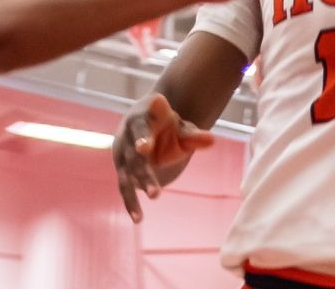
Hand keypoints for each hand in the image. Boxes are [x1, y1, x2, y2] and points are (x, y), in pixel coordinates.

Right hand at [114, 93, 216, 222]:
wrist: (147, 122)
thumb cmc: (167, 123)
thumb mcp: (181, 127)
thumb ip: (194, 135)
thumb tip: (211, 140)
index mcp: (142, 115)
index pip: (142, 124)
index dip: (143, 133)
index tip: (146, 142)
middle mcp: (128, 133)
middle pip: (135, 155)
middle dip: (144, 172)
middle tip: (156, 192)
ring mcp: (122, 152)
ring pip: (128, 172)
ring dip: (140, 186)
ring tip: (155, 197)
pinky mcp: (123, 168)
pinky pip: (125, 186)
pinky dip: (130, 203)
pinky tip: (138, 219)